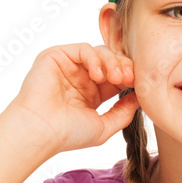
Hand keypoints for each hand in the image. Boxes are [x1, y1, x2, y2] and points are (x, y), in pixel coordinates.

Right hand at [4, 43, 139, 153]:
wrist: (40, 131)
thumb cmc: (68, 134)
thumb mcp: (104, 126)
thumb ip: (124, 112)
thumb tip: (140, 98)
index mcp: (93, 93)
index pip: (118, 76)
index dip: (131, 77)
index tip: (140, 85)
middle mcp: (82, 77)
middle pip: (112, 61)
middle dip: (125, 67)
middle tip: (130, 78)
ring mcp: (69, 66)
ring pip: (100, 52)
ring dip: (113, 62)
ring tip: (116, 78)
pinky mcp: (56, 56)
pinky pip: (83, 48)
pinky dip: (95, 58)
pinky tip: (98, 75)